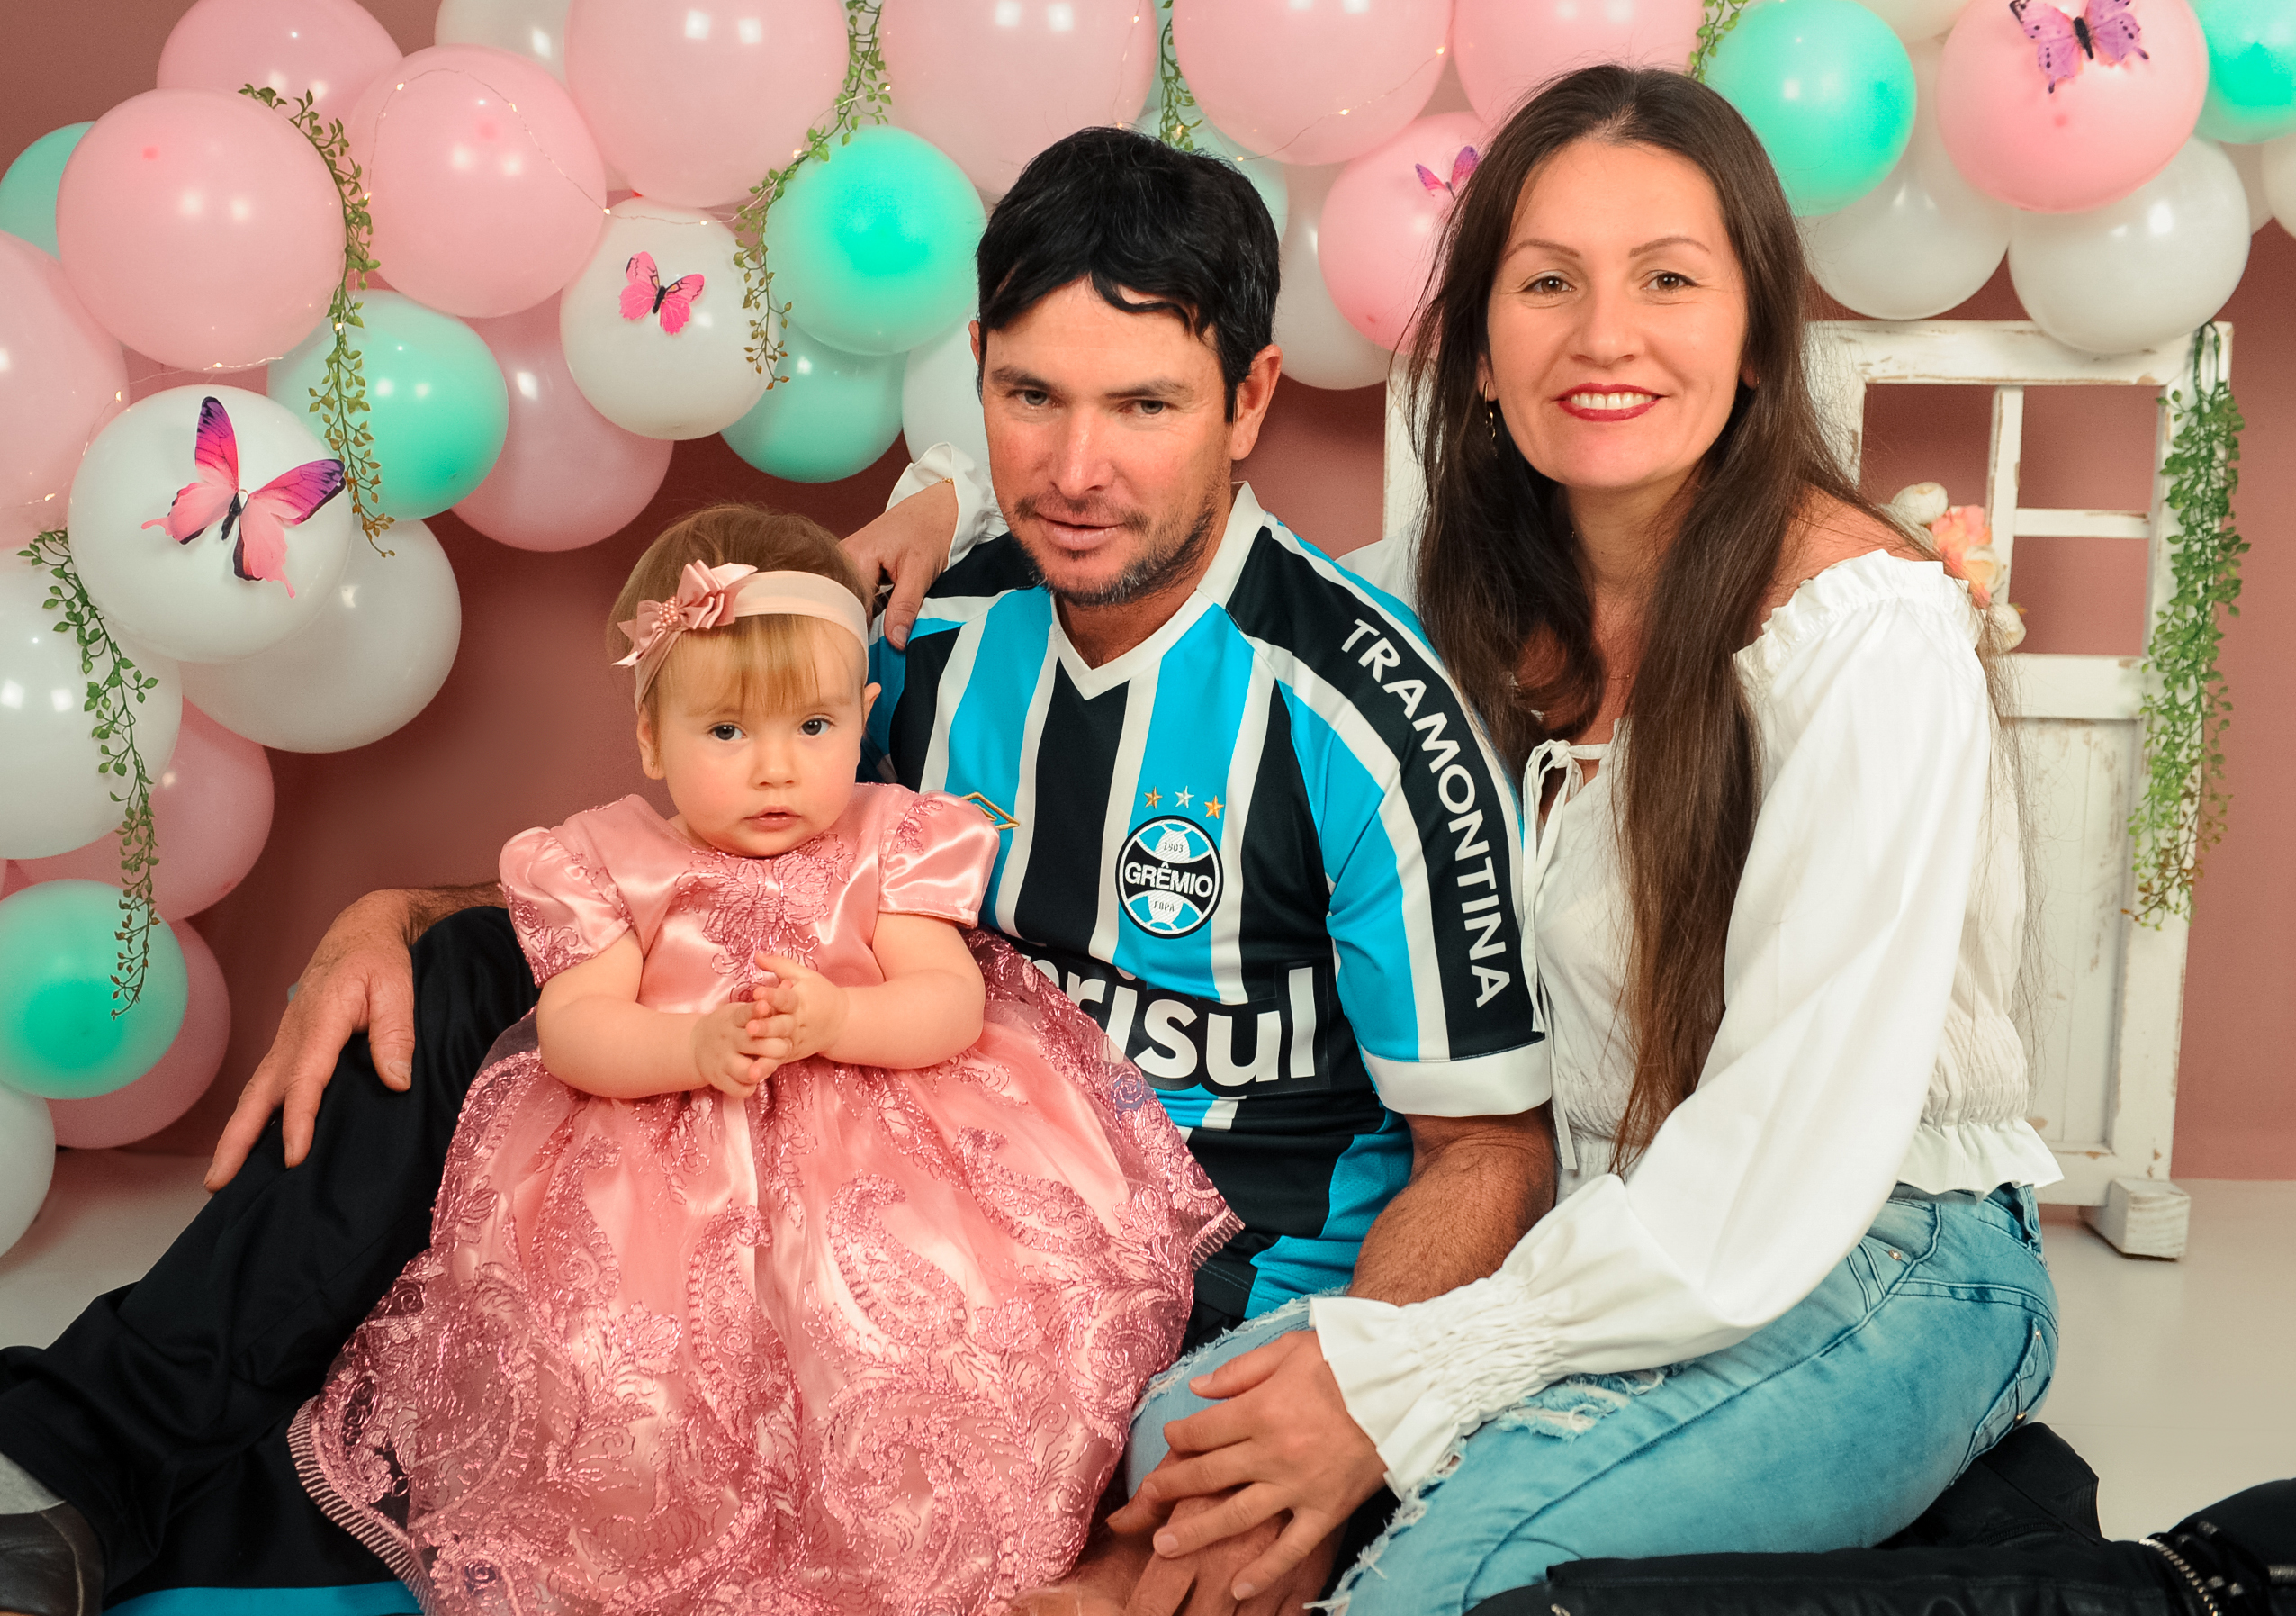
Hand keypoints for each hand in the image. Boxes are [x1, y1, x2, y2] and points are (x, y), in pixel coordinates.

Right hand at [207, 890, 420, 1189]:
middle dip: (236, 1139)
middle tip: (217, 1182)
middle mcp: (292, 1036)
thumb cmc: (380, 960)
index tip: (294, 1156)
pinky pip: (265, 1087)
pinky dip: (250, 1118)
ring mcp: (285, 1043)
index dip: (298, 1118)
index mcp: (320, 1022)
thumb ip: (397, 1034)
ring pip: (254, 1094)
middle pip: (258, 1094)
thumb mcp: (398, 988)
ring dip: (235, 1134)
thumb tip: (396, 1083)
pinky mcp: (288, 1048)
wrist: (359, 932)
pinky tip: (248, 1145)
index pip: (305, 1078)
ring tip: (219, 1178)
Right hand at [691, 989, 778, 1097]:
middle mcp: (728, 1039)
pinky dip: (748, 1087)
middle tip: (785, 1047)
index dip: (757, 1010)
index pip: (746, 1013)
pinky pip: (738, 1089)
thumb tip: (789, 984)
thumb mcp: (742, 1010)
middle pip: (753, 1043)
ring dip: (759, 1071)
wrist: (696, 1046)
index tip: (766, 1006)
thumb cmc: (730, 1026)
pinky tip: (754, 1082)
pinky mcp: (720, 1079)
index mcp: (733, 1018)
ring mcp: (722, 1061)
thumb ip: (766, 1002)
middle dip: (773, 1046)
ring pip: (745, 1070)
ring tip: (765, 1069)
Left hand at [753, 953, 847, 1061]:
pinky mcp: (792, 1053)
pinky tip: (753, 1074)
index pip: (785, 998)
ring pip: (779, 1046)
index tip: (757, 993)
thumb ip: (779, 965)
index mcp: (801, 1001)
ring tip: (750, 1058)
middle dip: (766, 1027)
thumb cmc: (819, 994)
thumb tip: (757, 954)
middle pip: (782, 1025)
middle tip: (750, 1028)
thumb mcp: (804, 976)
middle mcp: (798, 1022)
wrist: (842, 1022)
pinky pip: (779, 1061)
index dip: (772, 996)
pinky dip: (767, 1067)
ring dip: (765, 1052)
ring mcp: (796, 1040)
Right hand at [843, 476, 957, 648]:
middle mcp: (843, 558)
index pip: (848, 609)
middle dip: (860, 629)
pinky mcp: (858, 565)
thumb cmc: (931, 530)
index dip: (859, 635)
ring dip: (865, 619)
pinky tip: (880, 622)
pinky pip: (858, 594)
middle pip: (845, 606)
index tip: (868, 660)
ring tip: (875, 640)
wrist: (940, 506)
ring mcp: (848, 561)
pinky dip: (870, 609)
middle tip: (874, 654)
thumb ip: (904, 607)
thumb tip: (894, 642)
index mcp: (852, 558)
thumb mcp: (920, 572)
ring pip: (851, 602)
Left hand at [1108, 1331, 1385, 1600]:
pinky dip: (1265, 1571)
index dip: (1179, 1436)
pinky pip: (1291, 1547)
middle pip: (1208, 1475)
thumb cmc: (1348, 1360)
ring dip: (1197, 1532)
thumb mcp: (1288, 1349)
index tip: (1171, 1438)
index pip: (1203, 1431)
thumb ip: (1240, 1371)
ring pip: (1237, 1516)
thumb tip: (1199, 1388)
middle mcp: (1273, 1451)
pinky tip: (1239, 1587)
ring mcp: (1300, 1485)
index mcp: (1261, 1409)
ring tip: (1165, 1546)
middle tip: (1144, 1502)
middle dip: (1171, 1488)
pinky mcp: (1327, 1509)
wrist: (1407, 1381)